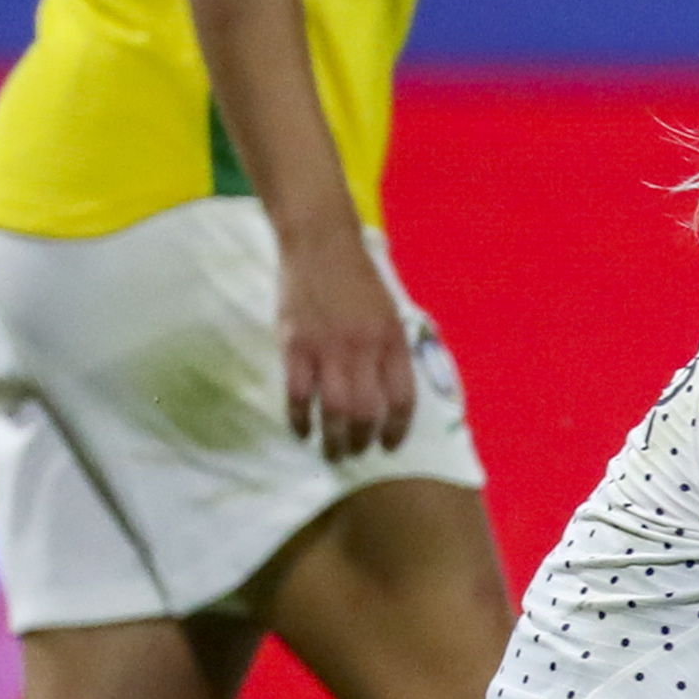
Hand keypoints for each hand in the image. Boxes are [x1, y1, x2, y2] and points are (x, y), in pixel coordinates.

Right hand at [279, 227, 415, 458]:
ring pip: (334, 409)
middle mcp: (364, 349)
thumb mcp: (389, 313)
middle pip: (368, 411)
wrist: (321, 244)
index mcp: (393, 341)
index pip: (403, 398)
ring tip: (332, 454)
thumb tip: (392, 390)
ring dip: (333, 439)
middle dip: (362, 440)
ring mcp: (328, 348)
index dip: (398, 428)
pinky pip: (298, 393)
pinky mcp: (294, 345)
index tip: (390, 445)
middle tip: (355, 454)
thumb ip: (391, 350)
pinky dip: (299, 419)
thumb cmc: (358, 279)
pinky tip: (302, 432)